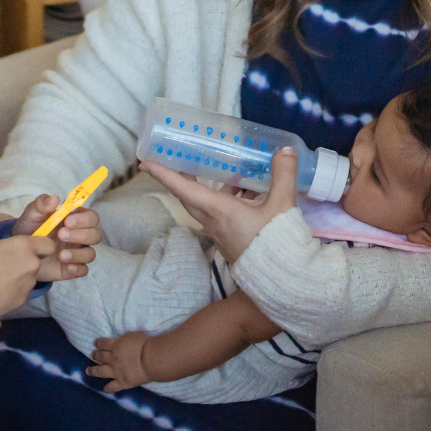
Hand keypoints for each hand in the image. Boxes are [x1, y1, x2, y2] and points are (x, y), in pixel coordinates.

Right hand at [0, 233, 55, 320]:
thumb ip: (2, 245)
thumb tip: (4, 251)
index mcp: (25, 247)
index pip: (48, 244)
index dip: (41, 246)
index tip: (29, 248)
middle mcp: (33, 264)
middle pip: (37, 262)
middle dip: (26, 263)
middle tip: (7, 266)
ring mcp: (30, 284)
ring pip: (29, 278)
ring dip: (19, 278)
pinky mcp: (23, 300)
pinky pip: (21, 291)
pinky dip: (13, 291)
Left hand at [12, 193, 100, 281]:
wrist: (20, 251)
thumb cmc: (30, 228)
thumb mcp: (32, 214)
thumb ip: (42, 204)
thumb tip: (55, 198)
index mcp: (75, 220)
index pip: (92, 217)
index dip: (84, 219)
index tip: (67, 221)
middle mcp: (80, 236)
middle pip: (96, 235)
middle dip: (81, 235)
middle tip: (61, 235)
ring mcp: (76, 252)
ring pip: (91, 254)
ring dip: (78, 254)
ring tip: (61, 255)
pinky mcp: (71, 268)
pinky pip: (83, 270)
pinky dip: (78, 269)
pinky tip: (67, 267)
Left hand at [87, 332, 150, 392]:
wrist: (152, 359)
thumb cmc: (145, 344)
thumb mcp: (132, 335)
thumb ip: (123, 339)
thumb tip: (119, 340)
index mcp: (115, 345)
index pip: (103, 343)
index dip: (98, 343)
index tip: (95, 343)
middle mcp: (112, 358)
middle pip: (100, 356)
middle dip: (95, 355)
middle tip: (93, 355)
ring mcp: (116, 371)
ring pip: (100, 371)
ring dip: (93, 370)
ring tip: (88, 371)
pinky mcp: (122, 382)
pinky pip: (112, 387)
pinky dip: (107, 388)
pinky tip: (105, 389)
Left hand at [139, 147, 299, 262]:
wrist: (280, 281)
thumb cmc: (275, 243)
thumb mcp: (282, 205)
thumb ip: (283, 175)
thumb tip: (285, 149)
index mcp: (218, 211)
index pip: (183, 189)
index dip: (163, 174)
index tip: (145, 163)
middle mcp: (214, 221)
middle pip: (189, 197)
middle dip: (180, 177)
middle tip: (177, 160)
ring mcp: (221, 232)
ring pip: (205, 205)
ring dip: (207, 187)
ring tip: (220, 169)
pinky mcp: (230, 239)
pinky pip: (220, 213)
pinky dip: (226, 198)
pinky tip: (248, 191)